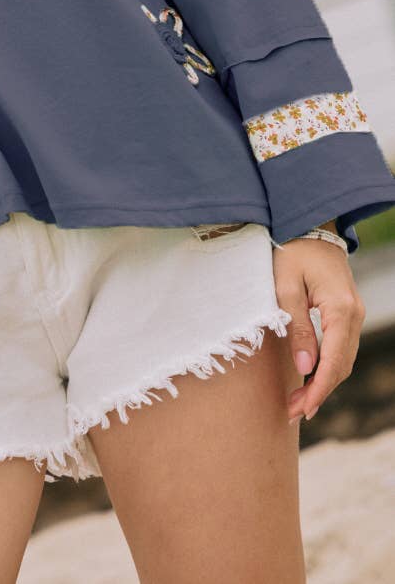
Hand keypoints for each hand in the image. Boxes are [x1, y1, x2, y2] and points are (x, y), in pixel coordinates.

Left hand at [273, 221, 365, 423]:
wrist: (308, 226)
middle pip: (342, 365)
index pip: (334, 361)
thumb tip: (304, 369)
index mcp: (341, 309)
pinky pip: (341, 348)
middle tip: (292, 413)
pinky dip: (327, 367)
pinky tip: (310, 380)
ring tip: (297, 403)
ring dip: (323, 383)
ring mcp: (353, 314)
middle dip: (319, 392)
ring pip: (343, 360)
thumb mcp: (285, 287)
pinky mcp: (346, 314)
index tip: (301, 410)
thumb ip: (297, 328)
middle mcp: (354, 315)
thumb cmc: (291, 252)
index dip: (319, 389)